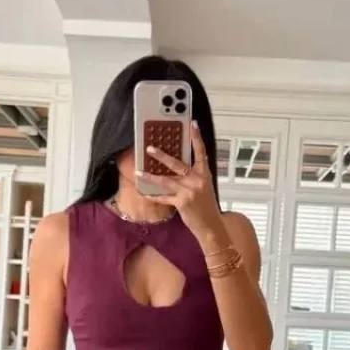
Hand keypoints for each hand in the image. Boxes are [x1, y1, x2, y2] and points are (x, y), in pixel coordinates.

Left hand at [139, 123, 224, 245]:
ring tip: (138, 172)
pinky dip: (153, 196)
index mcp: (204, 174)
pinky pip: (163, 197)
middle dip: (162, 156)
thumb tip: (176, 166)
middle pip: (177, 164)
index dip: (197, 138)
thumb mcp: (204, 187)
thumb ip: (193, 176)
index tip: (192, 124)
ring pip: (165, 180)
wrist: (211, 225)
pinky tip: (144, 194)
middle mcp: (197, 180)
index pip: (201, 152)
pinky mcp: (181, 203)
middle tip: (150, 148)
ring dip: (150, 176)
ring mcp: (189, 191)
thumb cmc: (206, 206)